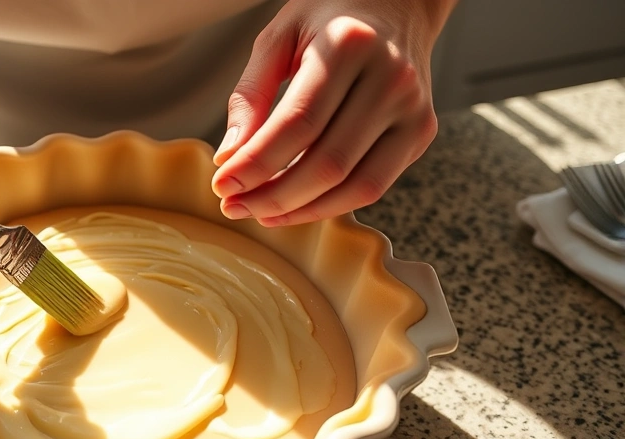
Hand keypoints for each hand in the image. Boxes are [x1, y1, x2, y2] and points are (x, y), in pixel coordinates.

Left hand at [212, 0, 454, 225]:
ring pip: (354, 185)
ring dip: (300, 210)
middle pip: (327, 162)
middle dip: (272, 195)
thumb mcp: (278, 38)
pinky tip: (294, 206)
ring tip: (258, 212)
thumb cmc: (327, 20)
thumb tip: (228, 158)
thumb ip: (250, 95)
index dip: (257, 163)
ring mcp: (413, 108)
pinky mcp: (421, 132)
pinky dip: (330, 205)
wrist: (396, 5)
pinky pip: (373, 186)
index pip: (297, 122)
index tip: (222, 185)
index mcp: (350, 45)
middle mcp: (390, 78)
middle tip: (233, 206)